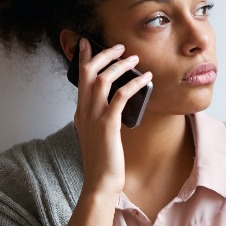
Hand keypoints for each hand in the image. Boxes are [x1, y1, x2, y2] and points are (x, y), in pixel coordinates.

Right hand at [73, 38, 151, 195]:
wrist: (100, 182)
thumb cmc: (102, 161)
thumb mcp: (96, 134)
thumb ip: (99, 118)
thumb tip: (112, 105)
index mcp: (81, 112)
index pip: (79, 78)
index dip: (82, 58)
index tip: (87, 43)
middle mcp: (84, 111)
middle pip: (89, 72)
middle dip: (103, 55)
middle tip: (118, 47)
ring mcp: (95, 117)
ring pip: (103, 79)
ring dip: (120, 65)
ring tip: (135, 59)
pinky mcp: (108, 124)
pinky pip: (120, 96)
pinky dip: (134, 84)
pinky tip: (146, 79)